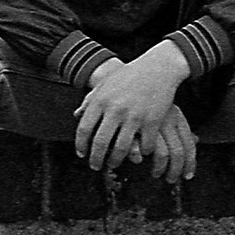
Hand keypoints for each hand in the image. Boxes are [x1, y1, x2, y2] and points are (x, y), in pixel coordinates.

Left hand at [74, 43, 197, 179]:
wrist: (157, 67)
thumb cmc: (129, 76)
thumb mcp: (105, 84)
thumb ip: (90, 100)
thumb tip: (77, 115)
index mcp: (100, 100)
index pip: (84, 129)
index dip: (81, 145)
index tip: (82, 154)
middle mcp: (115, 110)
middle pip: (100, 143)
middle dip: (96, 159)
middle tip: (95, 166)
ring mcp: (134, 116)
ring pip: (122, 148)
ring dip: (116, 160)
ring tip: (113, 164)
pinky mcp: (152, 121)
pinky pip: (145, 145)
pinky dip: (142, 152)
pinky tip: (140, 153)